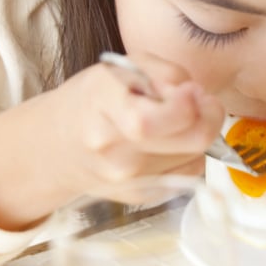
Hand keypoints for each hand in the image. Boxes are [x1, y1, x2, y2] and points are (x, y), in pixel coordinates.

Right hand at [51, 54, 224, 201]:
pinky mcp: (141, 197)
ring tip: (174, 123)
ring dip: (197, 136)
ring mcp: (129, 179)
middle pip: (195, 139)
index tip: (190, 90)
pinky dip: (187, 156)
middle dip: (208, 116)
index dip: (192, 101)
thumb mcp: (121, 68)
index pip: (170, 114)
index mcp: (105, 105)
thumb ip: (165, 73)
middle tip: (200, 102)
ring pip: (197, 157)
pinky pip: (188, 174)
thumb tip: (197, 96)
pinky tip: (167, 144)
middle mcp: (115, 148)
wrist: (56, 148)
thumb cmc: (92, 102)